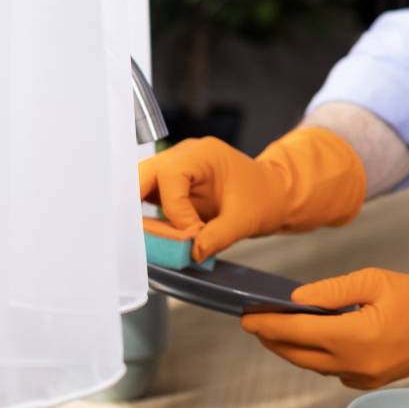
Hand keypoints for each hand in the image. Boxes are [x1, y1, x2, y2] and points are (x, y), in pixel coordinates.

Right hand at [137, 128, 364, 261]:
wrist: (272, 194)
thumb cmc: (263, 199)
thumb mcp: (244, 220)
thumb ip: (218, 236)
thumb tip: (192, 253)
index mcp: (204, 153)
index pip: (170, 176)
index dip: (174, 210)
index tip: (190, 235)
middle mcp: (184, 155)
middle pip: (143, 173)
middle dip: (135, 204)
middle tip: (138, 235)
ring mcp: (175, 167)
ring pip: (139, 184)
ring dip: (137, 210)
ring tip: (143, 238)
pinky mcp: (171, 185)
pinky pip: (148, 196)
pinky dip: (144, 215)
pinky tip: (149, 234)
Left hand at [241, 239, 408, 388]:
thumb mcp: (372, 280)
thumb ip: (330, 290)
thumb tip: (297, 299)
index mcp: (352, 337)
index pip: (295, 332)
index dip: (267, 324)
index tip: (247, 316)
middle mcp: (353, 364)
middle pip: (297, 355)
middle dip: (272, 340)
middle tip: (254, 323)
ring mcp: (361, 377)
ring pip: (313, 365)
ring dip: (293, 349)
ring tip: (277, 329)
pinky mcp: (370, 381)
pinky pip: (333, 371)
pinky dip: (317, 356)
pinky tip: (312, 340)